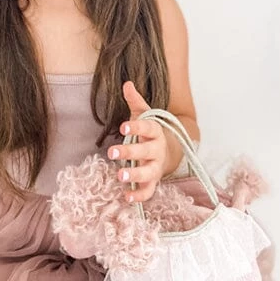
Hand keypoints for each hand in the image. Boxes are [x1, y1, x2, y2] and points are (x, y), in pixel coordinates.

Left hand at [107, 81, 167, 202]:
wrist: (168, 151)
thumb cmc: (149, 132)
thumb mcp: (143, 115)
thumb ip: (135, 101)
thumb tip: (126, 83)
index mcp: (155, 132)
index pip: (148, 128)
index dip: (137, 127)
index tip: (123, 126)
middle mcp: (157, 150)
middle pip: (146, 151)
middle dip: (129, 152)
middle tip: (112, 152)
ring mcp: (156, 167)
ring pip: (148, 173)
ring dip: (135, 175)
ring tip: (119, 176)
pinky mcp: (153, 182)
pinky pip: (148, 191)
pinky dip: (139, 196)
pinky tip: (126, 197)